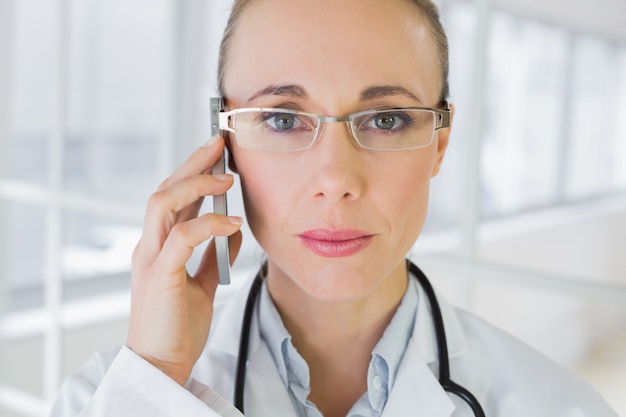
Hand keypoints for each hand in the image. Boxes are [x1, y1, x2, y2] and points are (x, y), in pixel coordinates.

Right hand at [126, 136, 242, 384]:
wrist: (162, 362)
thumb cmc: (178, 325)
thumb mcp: (203, 281)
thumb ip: (214, 254)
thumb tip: (233, 228)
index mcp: (160, 246)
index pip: (173, 197)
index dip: (193, 170)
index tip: (217, 152)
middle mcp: (150, 245)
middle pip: (166, 189)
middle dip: (193, 162)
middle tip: (219, 144)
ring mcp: (151, 258)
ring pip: (163, 203)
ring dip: (196, 185)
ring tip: (227, 178)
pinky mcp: (159, 275)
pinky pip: (182, 238)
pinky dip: (209, 224)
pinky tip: (232, 223)